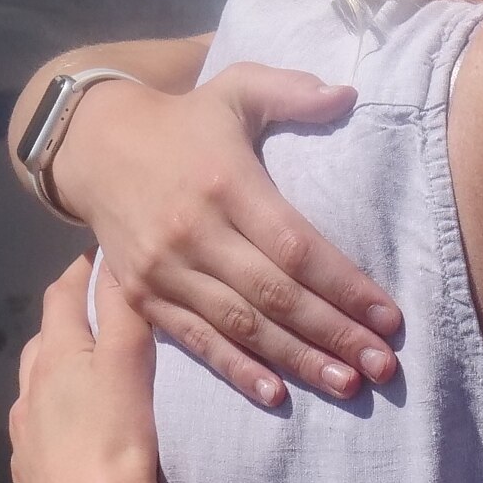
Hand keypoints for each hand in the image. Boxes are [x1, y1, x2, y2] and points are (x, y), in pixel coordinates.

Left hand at [10, 257, 178, 482]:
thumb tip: (114, 257)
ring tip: (76, 394)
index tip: (97, 259)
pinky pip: (34, 465)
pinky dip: (47, 452)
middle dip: (62, 332)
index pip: (61, 301)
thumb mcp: (127, 362)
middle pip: (39, 353)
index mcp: (53, 364)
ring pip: (30, 409)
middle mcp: (28, 403)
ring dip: (49, 394)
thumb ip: (123, 309)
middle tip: (89, 326)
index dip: (80, 275)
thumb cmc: (117, 439)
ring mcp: (24, 452)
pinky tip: (62, 464)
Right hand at [46, 64, 401, 408]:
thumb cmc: (183, 120)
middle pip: (276, 295)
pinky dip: (236, 370)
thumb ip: (291, 90)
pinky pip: (196, 340)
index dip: (345, 286)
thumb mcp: (235, 89)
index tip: (389, 317)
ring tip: (348, 385)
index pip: (296, 247)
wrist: (93, 146)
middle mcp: (195, 231)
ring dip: (297, 361)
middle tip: (383, 367)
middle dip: (334, 334)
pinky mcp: (145, 296)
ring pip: (241, 325)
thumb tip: (347, 94)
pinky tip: (277, 394)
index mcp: (227, 182)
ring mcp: (166, 269)